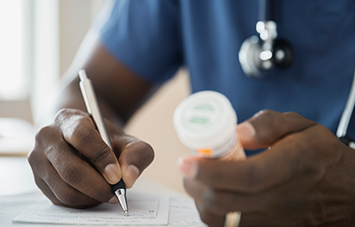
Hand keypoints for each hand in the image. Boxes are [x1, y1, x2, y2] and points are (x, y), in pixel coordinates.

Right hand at [28, 108, 153, 207]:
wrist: (81, 140)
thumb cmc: (104, 140)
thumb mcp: (125, 140)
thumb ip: (136, 153)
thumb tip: (129, 176)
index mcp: (68, 119)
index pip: (81, 136)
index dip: (100, 157)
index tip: (116, 175)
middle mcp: (47, 136)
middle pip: (70, 169)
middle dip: (97, 186)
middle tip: (116, 192)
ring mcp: (38, 159)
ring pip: (64, 189)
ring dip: (91, 197)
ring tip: (107, 193)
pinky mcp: (38, 179)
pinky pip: (60, 199)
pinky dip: (82, 202)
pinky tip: (93, 194)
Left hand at [178, 110, 354, 225]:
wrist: (345, 193)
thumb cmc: (321, 156)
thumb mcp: (302, 127)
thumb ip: (269, 124)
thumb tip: (237, 131)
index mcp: (292, 166)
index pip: (247, 176)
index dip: (211, 171)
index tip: (186, 161)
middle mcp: (283, 198)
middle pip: (227, 202)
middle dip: (196, 185)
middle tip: (187, 167)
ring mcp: (275, 219)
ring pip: (225, 220)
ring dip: (201, 200)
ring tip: (197, 180)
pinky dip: (214, 213)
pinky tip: (212, 194)